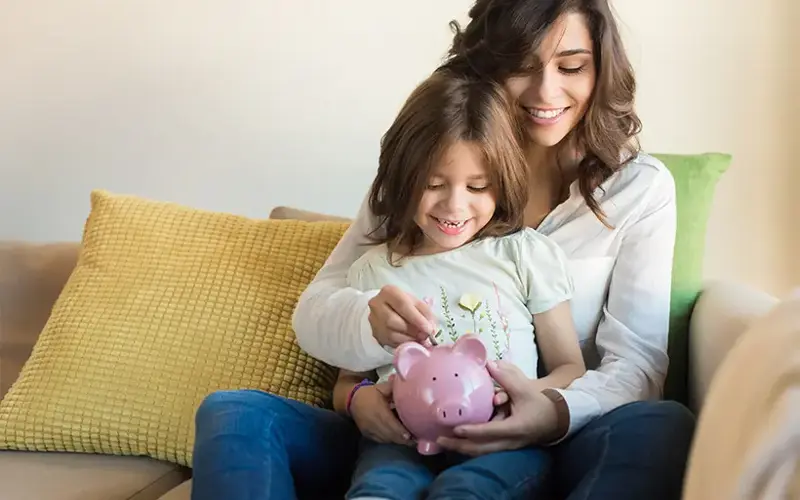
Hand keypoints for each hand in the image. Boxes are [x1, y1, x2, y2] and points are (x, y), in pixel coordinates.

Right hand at [349, 380, 412, 445]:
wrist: (352, 401)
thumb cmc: (369, 393)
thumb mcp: (382, 388)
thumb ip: (394, 387)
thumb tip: (408, 383)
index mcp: (378, 410)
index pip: (392, 424)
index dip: (403, 431)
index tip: (414, 434)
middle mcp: (373, 423)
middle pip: (391, 435)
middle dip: (405, 439)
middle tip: (416, 438)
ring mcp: (370, 431)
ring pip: (387, 440)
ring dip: (399, 440)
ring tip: (410, 439)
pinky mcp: (368, 435)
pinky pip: (382, 441)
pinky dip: (391, 440)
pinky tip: (398, 437)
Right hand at [368, 285, 435, 347]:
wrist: (386, 308)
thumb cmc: (404, 304)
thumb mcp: (416, 302)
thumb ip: (425, 313)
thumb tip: (431, 329)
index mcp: (389, 292)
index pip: (402, 305)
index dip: (417, 318)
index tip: (429, 329)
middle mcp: (377, 305)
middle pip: (394, 321)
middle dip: (413, 330)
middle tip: (425, 335)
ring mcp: (374, 320)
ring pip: (391, 334)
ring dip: (409, 339)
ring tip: (420, 339)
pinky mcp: (375, 333)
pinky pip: (390, 342)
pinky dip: (404, 344)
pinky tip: (412, 342)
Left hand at [437, 361, 560, 455]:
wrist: (557, 419)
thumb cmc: (540, 404)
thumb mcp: (525, 389)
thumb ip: (506, 378)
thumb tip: (489, 364)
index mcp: (515, 428)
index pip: (490, 432)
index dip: (472, 431)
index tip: (456, 429)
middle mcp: (509, 442)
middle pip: (480, 449)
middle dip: (459, 446)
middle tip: (439, 440)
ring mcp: (507, 447)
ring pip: (481, 452)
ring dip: (462, 448)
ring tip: (442, 442)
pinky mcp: (504, 446)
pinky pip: (484, 450)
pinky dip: (470, 447)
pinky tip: (456, 442)